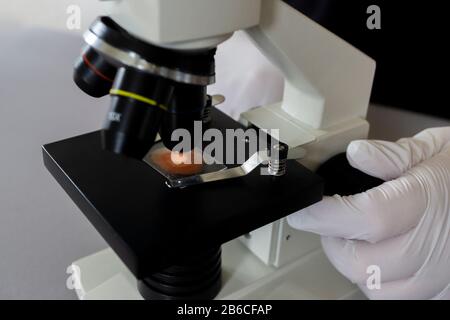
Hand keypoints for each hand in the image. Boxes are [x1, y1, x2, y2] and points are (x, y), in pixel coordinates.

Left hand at [288, 127, 449, 299]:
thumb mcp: (437, 149)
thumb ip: (394, 154)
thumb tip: (356, 154)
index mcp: (429, 201)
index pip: (367, 217)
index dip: (325, 217)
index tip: (303, 211)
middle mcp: (436, 244)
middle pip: (364, 264)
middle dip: (333, 243)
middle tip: (329, 222)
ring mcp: (442, 273)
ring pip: (377, 289)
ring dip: (354, 265)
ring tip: (355, 240)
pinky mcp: (443, 288)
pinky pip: (398, 298)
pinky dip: (379, 283)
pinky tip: (380, 259)